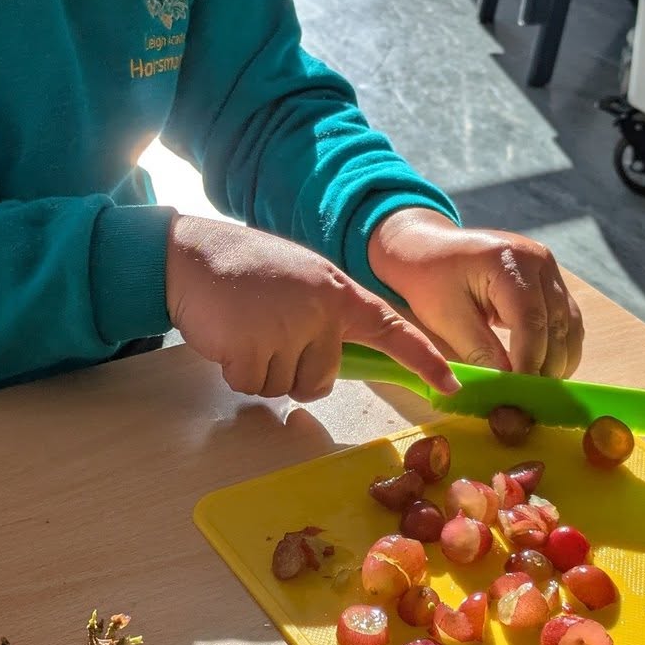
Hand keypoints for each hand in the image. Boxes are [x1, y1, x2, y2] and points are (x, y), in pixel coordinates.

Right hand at [166, 215, 458, 402]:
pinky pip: (252, 387)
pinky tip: (228, 336)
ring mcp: (286, 329)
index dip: (423, 359)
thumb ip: (327, 316)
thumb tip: (334, 365)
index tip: (451, 384)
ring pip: (285, 388)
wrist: (193, 255)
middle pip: (322, 380)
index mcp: (337, 293)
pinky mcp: (251, 348)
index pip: (391, 328)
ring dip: (262, 370)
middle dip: (292, 370)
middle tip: (267, 331)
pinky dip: (236, 371)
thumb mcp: (304, 282)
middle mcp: (320, 311)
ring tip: (246, 327)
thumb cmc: (248, 272)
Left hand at [367, 209, 583, 378]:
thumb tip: (508, 387)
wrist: (426, 247)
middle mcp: (538, 260)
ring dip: (557, 360)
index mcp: (510, 260)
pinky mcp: (550, 280)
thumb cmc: (428, 277)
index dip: (529, 362)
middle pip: (556, 324)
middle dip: (544, 366)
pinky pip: (565, 319)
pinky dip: (558, 347)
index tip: (519, 393)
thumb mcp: (447, 317)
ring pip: (569, 325)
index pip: (531, 320)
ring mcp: (548, 268)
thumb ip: (480, 351)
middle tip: (528, 401)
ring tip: (536, 389)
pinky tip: (542, 369)